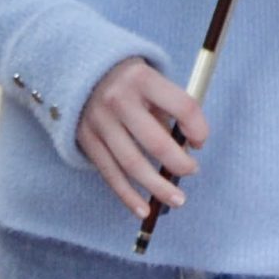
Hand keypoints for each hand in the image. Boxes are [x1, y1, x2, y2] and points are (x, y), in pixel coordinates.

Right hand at [76, 59, 207, 222]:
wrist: (78, 69)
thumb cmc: (127, 80)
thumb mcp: (149, 80)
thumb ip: (166, 110)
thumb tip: (183, 150)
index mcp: (142, 78)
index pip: (182, 107)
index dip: (198, 129)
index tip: (200, 142)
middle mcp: (118, 99)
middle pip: (156, 142)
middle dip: (179, 164)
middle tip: (191, 171)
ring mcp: (99, 121)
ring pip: (132, 164)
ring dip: (158, 187)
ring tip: (177, 200)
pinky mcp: (85, 138)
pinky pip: (110, 173)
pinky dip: (127, 195)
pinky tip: (143, 210)